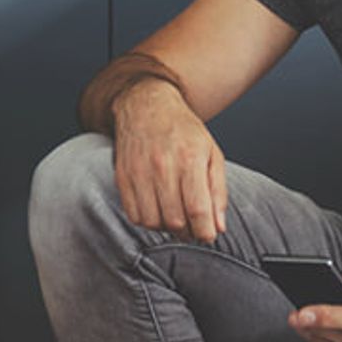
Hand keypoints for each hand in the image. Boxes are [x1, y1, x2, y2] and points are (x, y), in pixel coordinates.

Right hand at [110, 78, 227, 242]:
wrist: (146, 105)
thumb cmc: (183, 130)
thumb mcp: (212, 153)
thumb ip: (218, 191)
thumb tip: (218, 227)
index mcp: (189, 158)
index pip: (197, 209)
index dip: (204, 231)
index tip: (208, 236)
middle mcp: (162, 165)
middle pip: (175, 220)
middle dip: (188, 231)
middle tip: (193, 226)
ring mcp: (139, 171)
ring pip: (153, 222)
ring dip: (167, 227)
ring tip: (176, 216)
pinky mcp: (123, 177)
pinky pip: (134, 214)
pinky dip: (148, 220)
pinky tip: (158, 209)